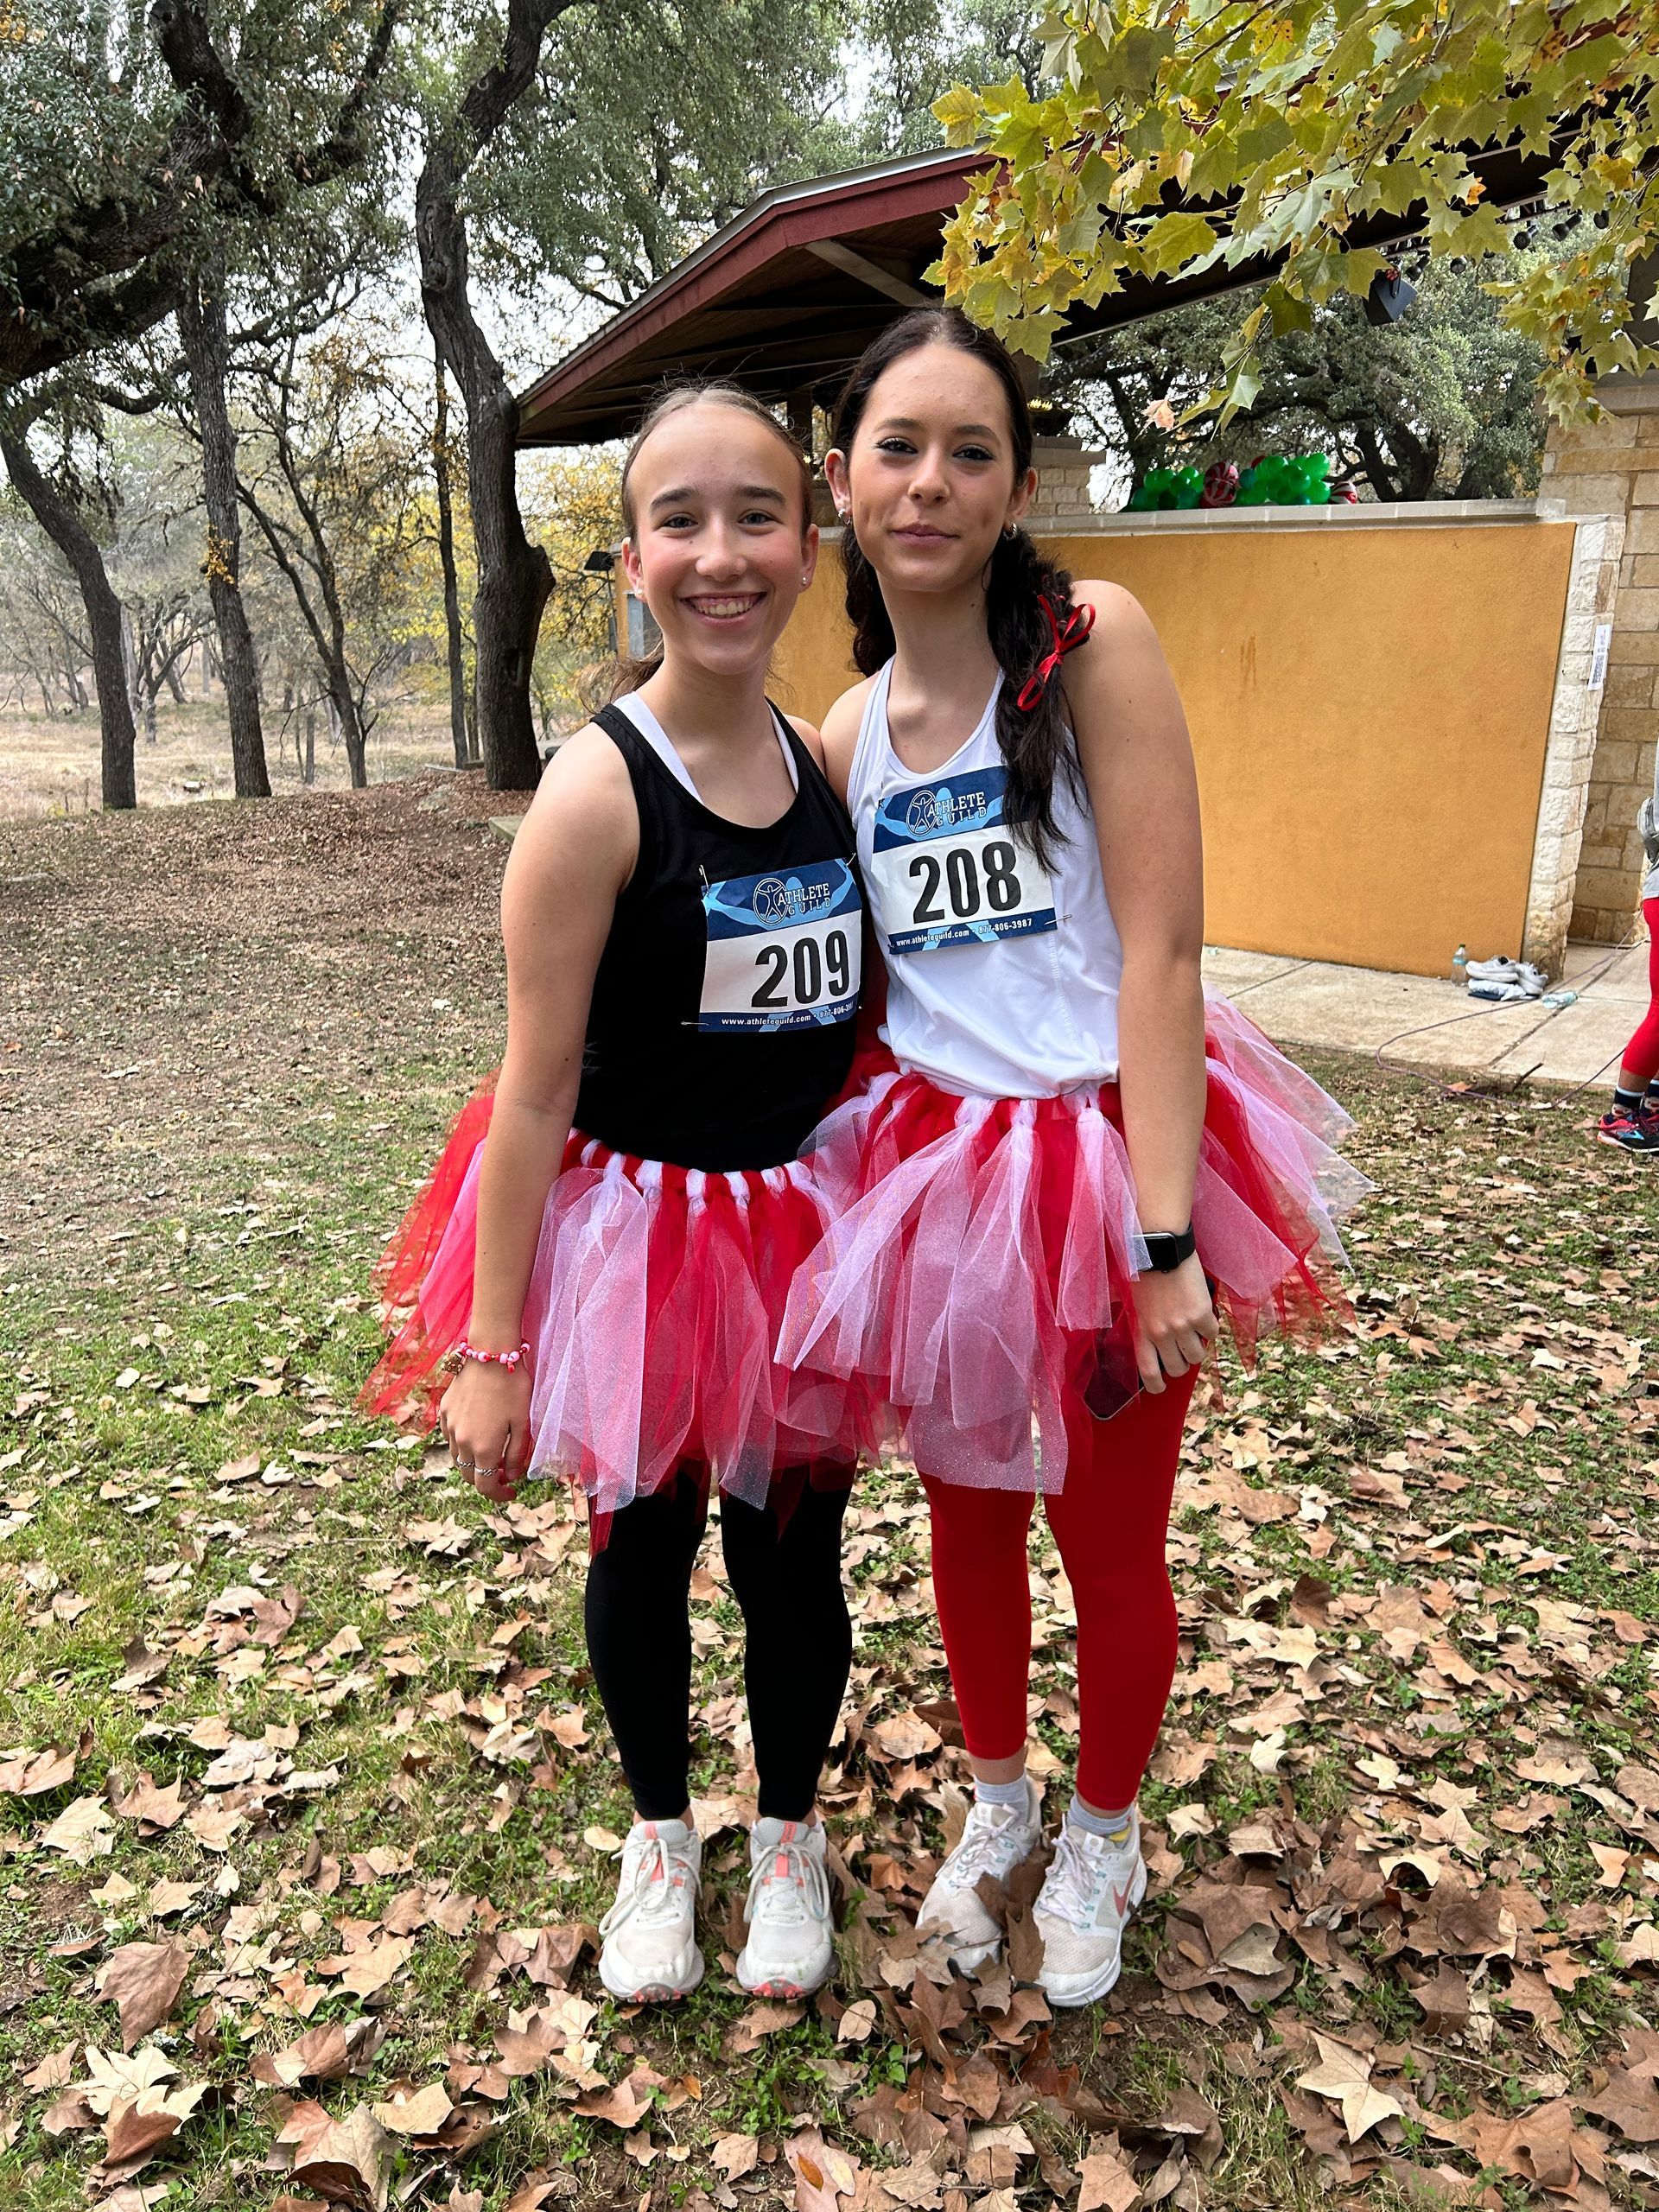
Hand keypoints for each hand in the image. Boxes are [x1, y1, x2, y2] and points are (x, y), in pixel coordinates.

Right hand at [438, 1358, 531, 1503]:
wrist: (490, 1354)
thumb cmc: (513, 1387)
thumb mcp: (523, 1423)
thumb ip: (517, 1454)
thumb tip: (513, 1476)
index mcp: (483, 1448)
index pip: (485, 1486)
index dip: (498, 1494)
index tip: (511, 1491)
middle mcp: (461, 1441)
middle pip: (469, 1475)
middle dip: (486, 1480)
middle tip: (504, 1473)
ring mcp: (450, 1426)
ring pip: (457, 1458)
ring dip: (473, 1463)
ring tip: (492, 1453)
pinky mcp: (444, 1411)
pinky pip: (450, 1438)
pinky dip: (462, 1445)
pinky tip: (476, 1434)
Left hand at [1129, 1253, 1217, 1393]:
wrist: (1160, 1247)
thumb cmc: (1145, 1271)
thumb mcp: (1138, 1303)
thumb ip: (1147, 1325)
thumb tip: (1159, 1343)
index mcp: (1142, 1331)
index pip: (1148, 1372)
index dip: (1156, 1386)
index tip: (1161, 1387)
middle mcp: (1161, 1334)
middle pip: (1178, 1368)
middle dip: (1182, 1362)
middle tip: (1183, 1349)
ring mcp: (1182, 1326)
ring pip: (1198, 1355)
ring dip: (1198, 1345)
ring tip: (1195, 1330)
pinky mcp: (1201, 1315)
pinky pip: (1213, 1333)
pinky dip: (1211, 1326)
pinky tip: (1204, 1312)